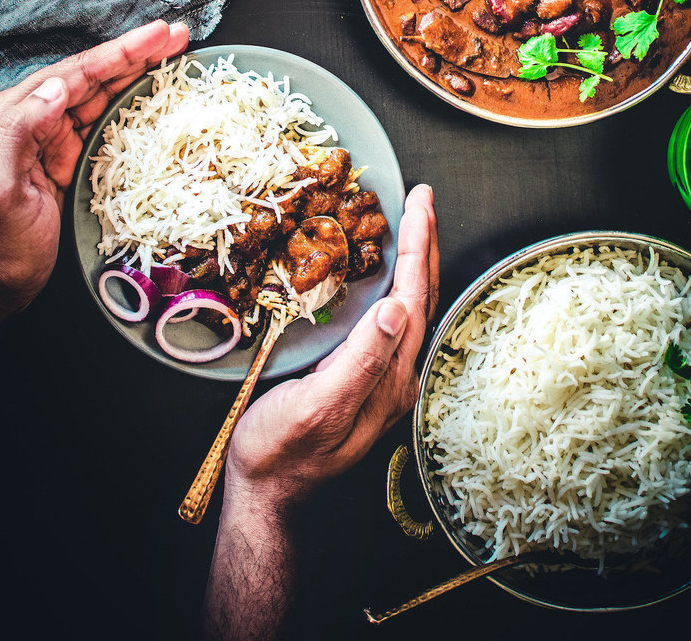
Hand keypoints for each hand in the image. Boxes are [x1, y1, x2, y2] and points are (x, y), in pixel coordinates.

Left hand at [0, 19, 188, 349]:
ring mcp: (46, 139)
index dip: (118, 53)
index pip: (72, 74)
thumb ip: (19, 133)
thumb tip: (57, 88)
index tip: (157, 36)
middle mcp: (27, 119)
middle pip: (90, 76)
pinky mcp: (62, 160)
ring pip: (98, 94)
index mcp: (9, 116)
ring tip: (172, 52)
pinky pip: (99, 120)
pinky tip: (149, 91)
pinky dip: (127, 101)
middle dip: (134, 53)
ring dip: (135, 71)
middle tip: (176, 36)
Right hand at [203, 183, 438, 640]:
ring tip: (412, 222)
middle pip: (420, 296)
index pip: (414, 296)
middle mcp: (396, 376)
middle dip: (424, 242)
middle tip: (421, 196)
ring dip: (413, 261)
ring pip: (410, 306)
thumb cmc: (281, 450)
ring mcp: (383, 379)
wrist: (266, 495)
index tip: (419, 202)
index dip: (418, 245)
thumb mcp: (318, 406)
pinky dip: (394, 283)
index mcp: (390, 377)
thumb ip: (360, 360)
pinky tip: (385, 272)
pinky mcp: (365, 381)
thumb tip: (398, 309)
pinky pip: (391, 319)